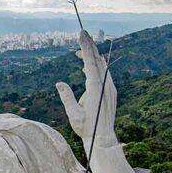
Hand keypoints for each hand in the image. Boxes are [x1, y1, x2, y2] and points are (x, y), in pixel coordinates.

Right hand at [56, 30, 117, 150]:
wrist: (103, 139)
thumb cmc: (86, 128)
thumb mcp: (72, 114)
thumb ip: (66, 97)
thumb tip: (59, 83)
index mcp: (95, 87)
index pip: (90, 61)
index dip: (85, 46)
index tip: (81, 33)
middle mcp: (105, 85)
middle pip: (98, 59)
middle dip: (89, 46)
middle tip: (82, 34)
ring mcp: (110, 88)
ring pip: (103, 66)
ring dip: (92, 57)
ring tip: (79, 52)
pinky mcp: (112, 92)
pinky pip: (105, 74)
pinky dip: (97, 66)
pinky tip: (88, 67)